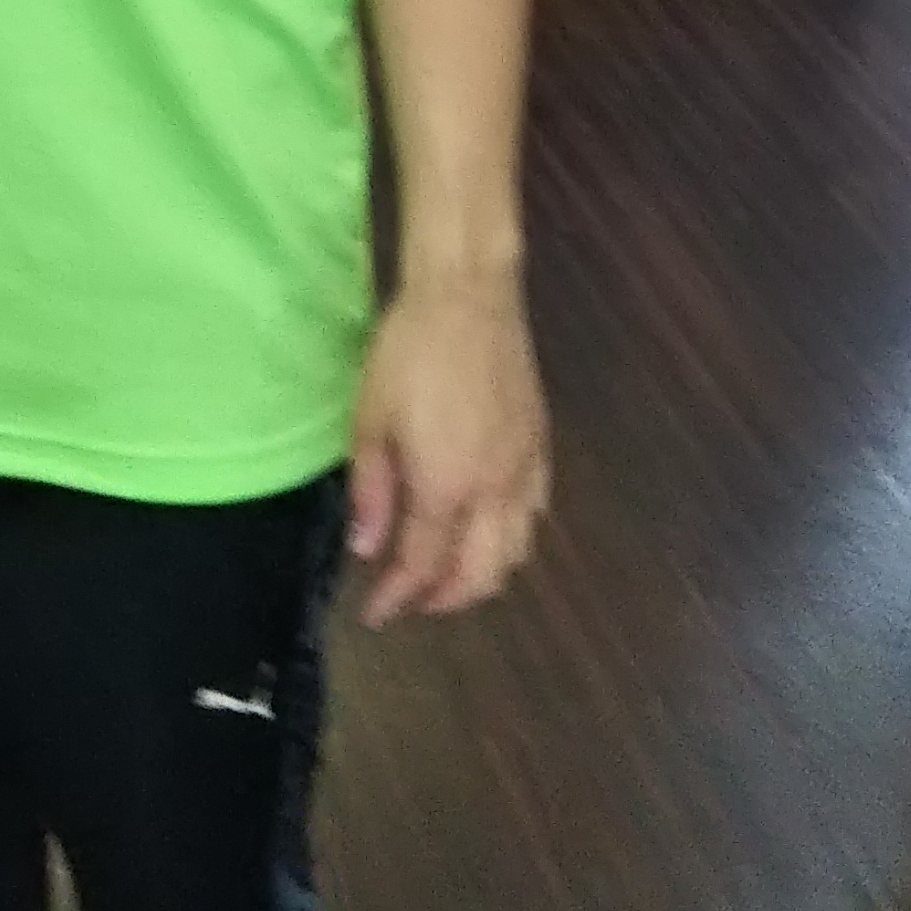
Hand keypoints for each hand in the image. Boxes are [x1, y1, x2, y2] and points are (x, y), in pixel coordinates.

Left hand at [348, 273, 549, 627]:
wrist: (469, 295)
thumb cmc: (409, 351)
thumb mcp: (370, 417)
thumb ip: (372, 490)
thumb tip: (369, 550)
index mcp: (447, 486)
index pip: (424, 566)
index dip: (397, 597)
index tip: (375, 614)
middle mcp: (495, 491)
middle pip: (479, 574)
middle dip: (443, 599)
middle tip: (409, 599)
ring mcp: (525, 470)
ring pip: (516, 553)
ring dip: (481, 576)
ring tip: (446, 573)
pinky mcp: (541, 447)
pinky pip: (535, 515)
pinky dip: (512, 540)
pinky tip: (488, 529)